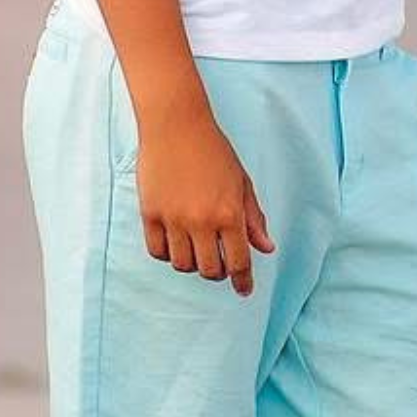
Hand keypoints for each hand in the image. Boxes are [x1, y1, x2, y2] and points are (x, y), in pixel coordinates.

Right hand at [136, 107, 275, 295]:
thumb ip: (253, 218)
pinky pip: (158, 252)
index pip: (238, 261)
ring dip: (193, 263)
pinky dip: (168, 253)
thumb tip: (266, 248)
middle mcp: (202, 221)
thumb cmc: (214, 151)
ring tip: (198, 247)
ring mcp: (174, 219)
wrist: (177, 125)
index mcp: (229, 212)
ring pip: (182, 265)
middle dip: (218, 271)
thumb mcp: (241, 182)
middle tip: (219, 261)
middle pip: (209, 270)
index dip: (243, 281)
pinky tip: (176, 241)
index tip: (245, 291)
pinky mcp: (150, 215)